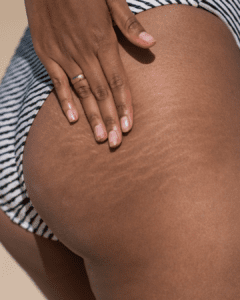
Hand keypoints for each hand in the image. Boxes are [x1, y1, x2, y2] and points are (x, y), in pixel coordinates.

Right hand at [24, 0, 155, 147]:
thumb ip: (130, 24)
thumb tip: (152, 45)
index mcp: (102, 40)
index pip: (118, 81)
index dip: (124, 105)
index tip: (129, 127)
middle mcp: (84, 52)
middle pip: (102, 92)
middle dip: (110, 119)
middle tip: (117, 143)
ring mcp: (63, 54)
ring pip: (82, 92)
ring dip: (92, 116)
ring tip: (101, 138)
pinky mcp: (46, 52)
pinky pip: (57, 82)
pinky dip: (64, 101)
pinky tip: (73, 120)